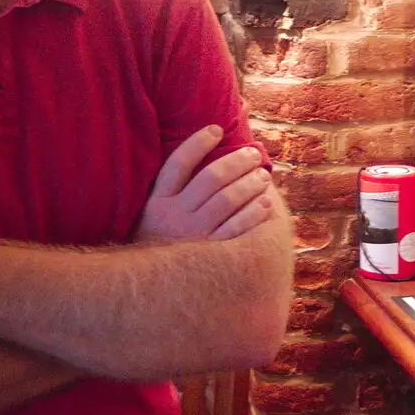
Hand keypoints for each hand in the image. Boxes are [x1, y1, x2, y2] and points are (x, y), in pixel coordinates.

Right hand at [136, 126, 276, 242]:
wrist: (149, 285)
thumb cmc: (159, 240)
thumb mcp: (151, 213)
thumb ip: (170, 188)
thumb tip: (203, 154)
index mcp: (157, 201)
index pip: (178, 164)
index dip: (198, 143)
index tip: (217, 129)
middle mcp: (174, 216)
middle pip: (211, 178)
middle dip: (237, 162)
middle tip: (254, 155)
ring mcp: (193, 235)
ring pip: (227, 200)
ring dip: (250, 184)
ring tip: (263, 176)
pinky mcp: (209, 254)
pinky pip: (235, 229)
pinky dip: (252, 214)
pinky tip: (265, 203)